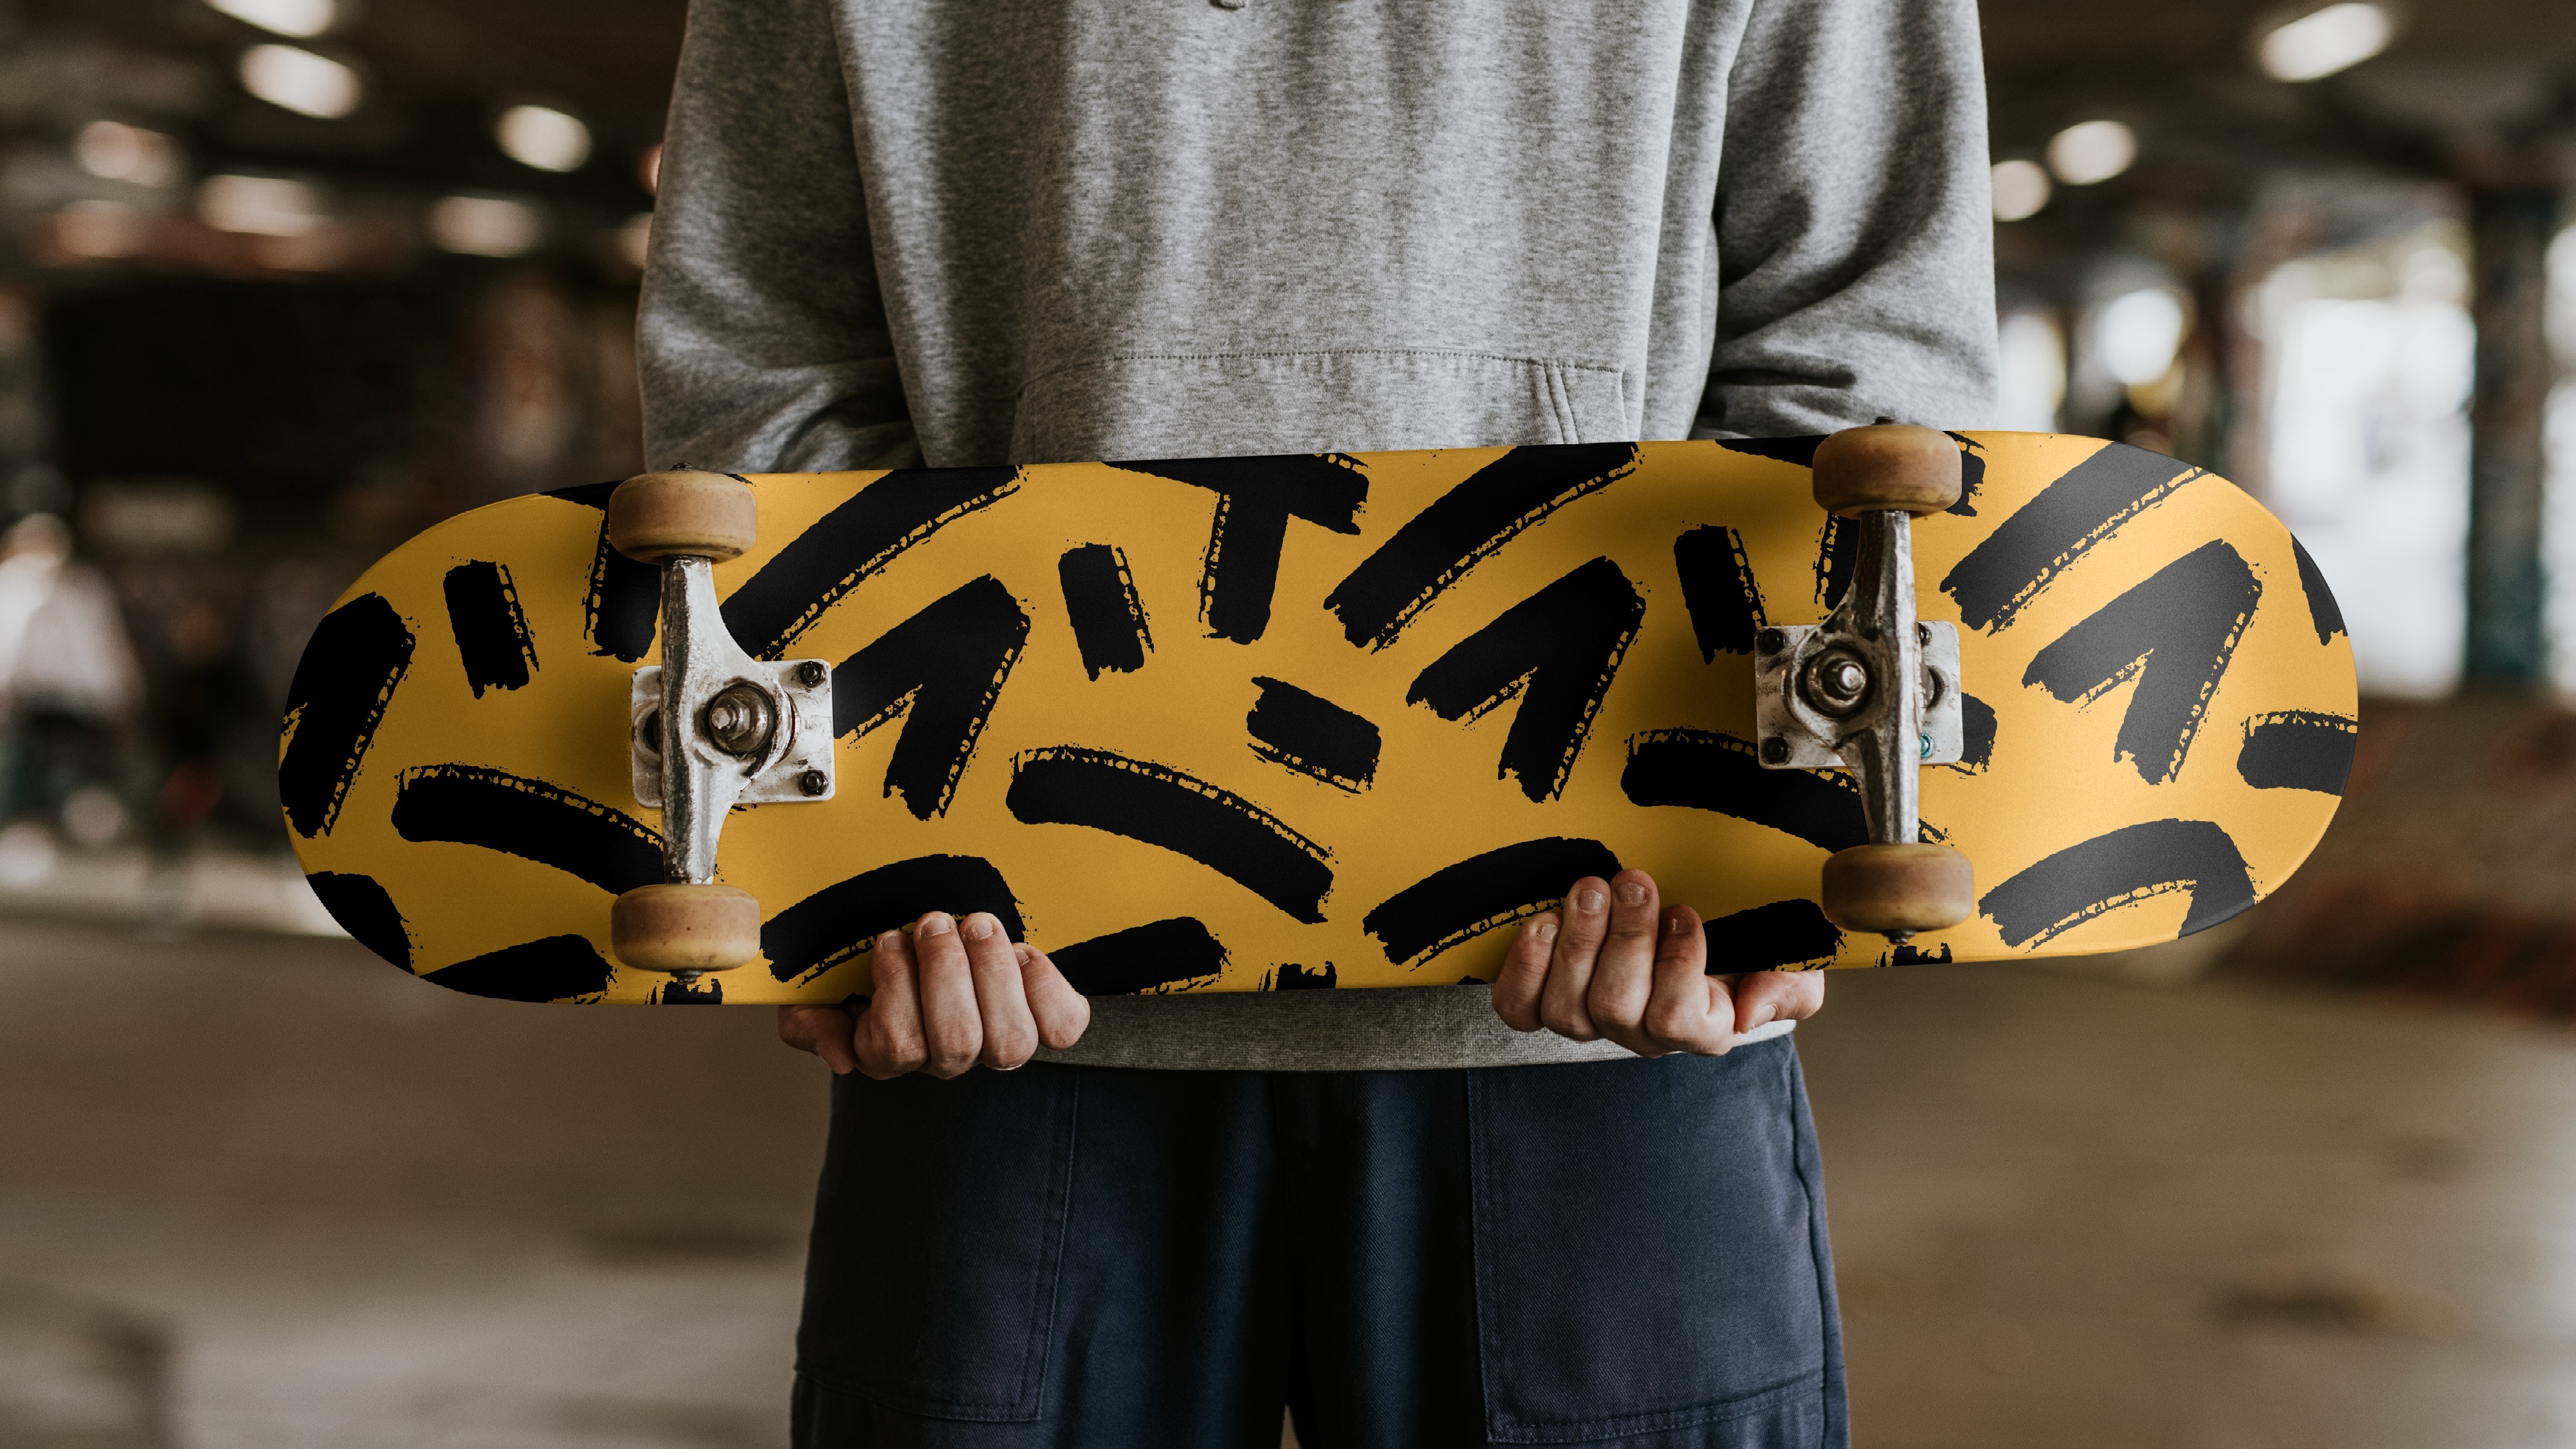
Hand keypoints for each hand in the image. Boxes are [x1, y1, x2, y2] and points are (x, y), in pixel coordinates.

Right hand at [777, 911, 1089, 1077]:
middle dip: (944, 973)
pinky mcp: (1045, 1021)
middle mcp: (948, 1056)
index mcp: (891, 1050)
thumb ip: (809, 1021)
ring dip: (991, 973)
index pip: (896, 1047)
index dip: (894, 989)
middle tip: (932, 922)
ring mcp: (998, 1042)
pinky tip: (1023, 952)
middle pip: (956, 1044)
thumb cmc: (864, 964)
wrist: (918, 936)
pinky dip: (1046, 985)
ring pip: (1010, 1041)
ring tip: (975, 924)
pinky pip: (1062, 1026)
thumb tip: (841, 1056)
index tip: (888, 938)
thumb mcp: (815, 988)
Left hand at [1492, 868, 1823, 1055]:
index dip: (1678, 965)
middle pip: (1618, 1008)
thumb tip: (1749, 1009)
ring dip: (1577, 941)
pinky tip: (1543, 923)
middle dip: (1623, 939)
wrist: (1699, 923)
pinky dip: (1525, 966)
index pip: (1680, 1022)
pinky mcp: (1545, 1001)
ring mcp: (1591, 1020)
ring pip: (1568, 1008)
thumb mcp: (1790, 963)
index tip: (1684, 911)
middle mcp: (1642, 1034)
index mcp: (1702, 1027)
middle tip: (1633, 881)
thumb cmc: (1744, 945)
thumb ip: (1787, 988)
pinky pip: (1520, 1007)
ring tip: (1591, 890)